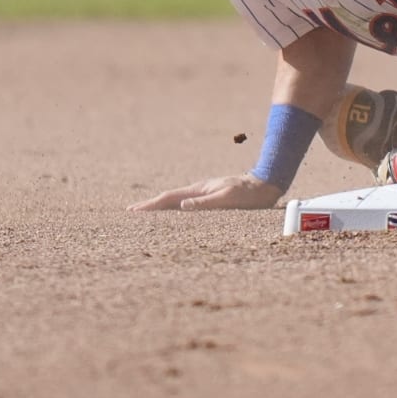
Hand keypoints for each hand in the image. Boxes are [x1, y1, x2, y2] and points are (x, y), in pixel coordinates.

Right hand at [128, 174, 284, 210]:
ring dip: (160, 206)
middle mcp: (199, 191)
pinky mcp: (211, 197)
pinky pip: (187, 204)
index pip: (169, 198)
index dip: (151, 205)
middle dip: (150, 205)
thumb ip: (205, 202)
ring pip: (177, 200)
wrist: (265, 185)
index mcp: (199, 190)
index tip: (133, 210)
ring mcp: (204, 193)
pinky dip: (174, 207)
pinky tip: (173, 212)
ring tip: (146, 212)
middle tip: (131, 211)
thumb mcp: (227, 198)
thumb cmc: (248, 194)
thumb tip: (182, 206)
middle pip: (169, 198)